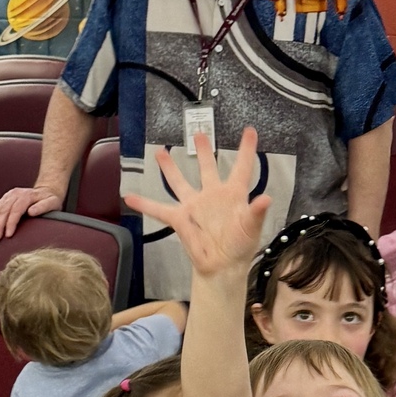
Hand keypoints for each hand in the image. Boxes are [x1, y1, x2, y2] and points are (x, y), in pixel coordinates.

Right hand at [0, 183, 62, 239]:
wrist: (46, 191)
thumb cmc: (50, 200)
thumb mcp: (52, 203)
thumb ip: (43, 207)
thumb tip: (31, 212)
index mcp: (27, 196)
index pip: (16, 210)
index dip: (11, 223)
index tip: (8, 235)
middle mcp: (16, 194)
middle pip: (4, 210)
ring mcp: (10, 195)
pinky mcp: (6, 197)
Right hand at [125, 128, 270, 278]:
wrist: (222, 266)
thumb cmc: (241, 246)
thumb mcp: (251, 228)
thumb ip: (256, 212)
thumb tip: (266, 198)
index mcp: (233, 194)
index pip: (241, 167)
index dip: (246, 149)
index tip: (250, 131)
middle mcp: (212, 195)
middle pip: (207, 167)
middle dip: (203, 150)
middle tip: (199, 133)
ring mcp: (194, 206)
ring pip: (179, 182)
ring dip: (170, 168)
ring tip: (161, 152)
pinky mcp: (180, 219)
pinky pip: (159, 209)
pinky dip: (144, 204)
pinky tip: (129, 197)